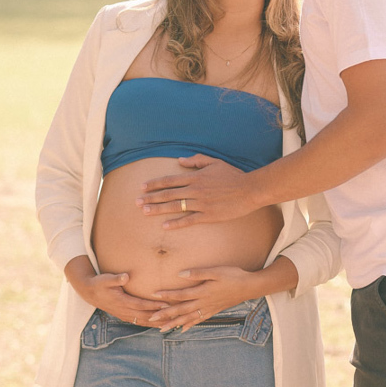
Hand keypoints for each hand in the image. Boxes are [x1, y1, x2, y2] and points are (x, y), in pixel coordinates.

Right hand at [72, 270, 167, 325]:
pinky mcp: (125, 316)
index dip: (153, 306)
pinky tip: (160, 325)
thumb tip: (125, 277)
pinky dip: (150, 324)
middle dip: (160, 317)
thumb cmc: (100, 283)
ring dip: (157, 323)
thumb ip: (116, 279)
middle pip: (145, 316)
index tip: (166, 305)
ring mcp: (125, 315)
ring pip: (143, 321)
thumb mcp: (106, 279)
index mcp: (121, 301)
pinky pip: (140, 322)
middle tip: (175, 316)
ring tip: (171, 324)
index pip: (140, 305)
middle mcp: (124, 310)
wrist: (90, 293)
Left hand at [136, 155, 255, 228]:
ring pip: (174, 207)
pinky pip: (188, 220)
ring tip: (144, 212)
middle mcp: (195, 190)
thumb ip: (196, 161)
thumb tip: (180, 160)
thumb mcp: (215, 162)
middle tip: (136, 202)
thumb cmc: (233, 175)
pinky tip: (164, 226)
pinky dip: (175, 223)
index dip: (155, 184)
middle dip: (151, 198)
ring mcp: (201, 203)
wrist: (249, 190)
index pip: (170, 180)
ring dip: (158, 209)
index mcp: (196, 177)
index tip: (143, 187)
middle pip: (168, 194)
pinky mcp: (208, 215)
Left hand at [147, 266, 258, 331]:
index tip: (154, 296)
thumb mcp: (216, 271)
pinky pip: (199, 320)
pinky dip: (189, 325)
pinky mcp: (213, 310)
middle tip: (151, 319)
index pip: (181, 295)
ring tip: (161, 329)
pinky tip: (182, 329)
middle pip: (181, 310)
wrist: (249, 287)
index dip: (167, 296)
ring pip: (188, 318)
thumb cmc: (233, 275)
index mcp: (202, 292)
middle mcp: (203, 303)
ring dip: (174, 323)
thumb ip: (198, 273)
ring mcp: (208, 308)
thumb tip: (181, 274)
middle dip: (165, 314)